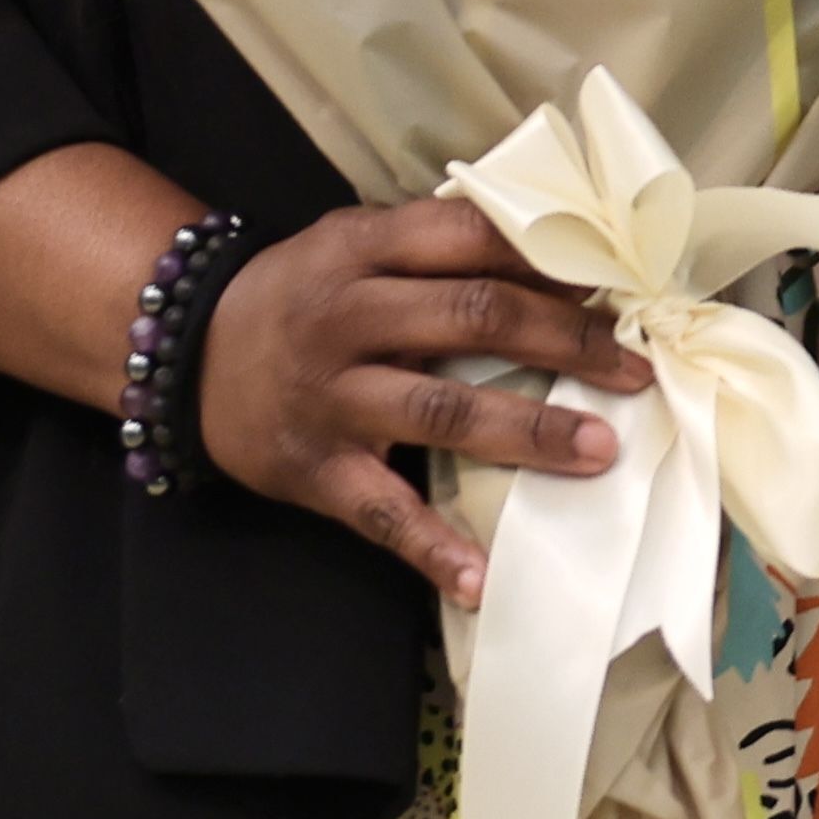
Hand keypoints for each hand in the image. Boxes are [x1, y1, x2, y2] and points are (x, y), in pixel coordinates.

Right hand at [197, 199, 649, 602]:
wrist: (183, 353)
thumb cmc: (299, 295)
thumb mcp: (352, 242)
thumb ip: (433, 242)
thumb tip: (556, 253)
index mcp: (362, 250)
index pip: (469, 240)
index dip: (548, 261)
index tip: (616, 283)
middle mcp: (347, 317)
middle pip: (475, 317)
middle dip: (566, 342)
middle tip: (635, 368)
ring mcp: (331, 397)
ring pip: (443, 411)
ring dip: (529, 433)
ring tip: (599, 449)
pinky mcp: (314, 468)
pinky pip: (381, 512)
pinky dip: (432, 549)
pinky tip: (480, 578)